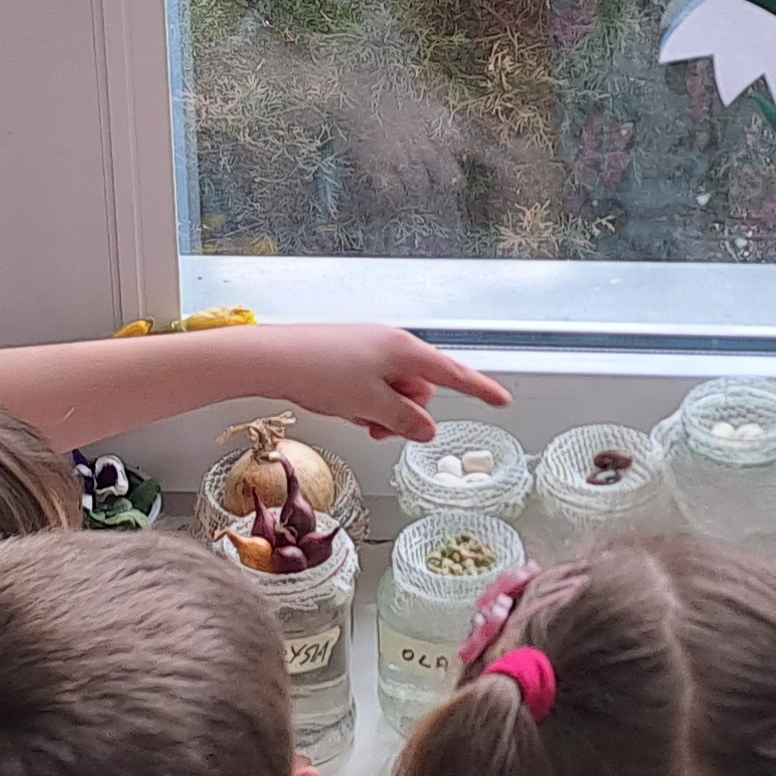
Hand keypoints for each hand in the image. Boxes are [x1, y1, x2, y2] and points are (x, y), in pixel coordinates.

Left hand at [242, 323, 509, 443]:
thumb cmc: (323, 375)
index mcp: (405, 351)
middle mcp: (392, 344)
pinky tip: (344, 410)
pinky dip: (365, 403)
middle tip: (379, 430)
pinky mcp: (349, 355)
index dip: (481, 389)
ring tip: (357, 421)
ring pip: (394, 390)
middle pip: (421, 388)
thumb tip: (428, 430)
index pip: (454, 374)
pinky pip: (372, 385)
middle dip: (407, 414)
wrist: (272, 358)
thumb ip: (405, 420)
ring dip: (383, 413)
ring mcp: (370, 348)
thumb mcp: (371, 406)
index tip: (503, 400)